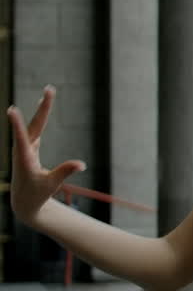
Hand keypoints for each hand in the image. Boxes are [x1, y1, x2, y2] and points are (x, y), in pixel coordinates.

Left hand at [8, 87, 84, 224]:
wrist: (24, 200)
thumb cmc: (37, 193)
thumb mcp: (52, 185)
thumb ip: (64, 172)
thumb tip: (81, 164)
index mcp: (25, 160)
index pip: (22, 138)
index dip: (18, 124)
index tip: (12, 109)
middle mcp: (23, 150)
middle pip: (34, 125)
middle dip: (43, 108)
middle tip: (50, 89)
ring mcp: (25, 147)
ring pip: (34, 124)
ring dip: (43, 109)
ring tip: (49, 92)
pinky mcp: (29, 147)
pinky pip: (35, 128)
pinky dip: (41, 117)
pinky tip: (43, 106)